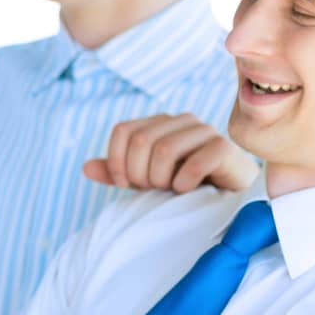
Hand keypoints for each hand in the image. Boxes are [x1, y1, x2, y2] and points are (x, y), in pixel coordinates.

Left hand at [83, 114, 257, 192]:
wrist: (229, 194)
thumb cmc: (183, 184)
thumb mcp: (145, 179)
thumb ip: (117, 172)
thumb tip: (85, 168)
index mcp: (159, 122)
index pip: (123, 130)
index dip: (116, 160)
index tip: (125, 184)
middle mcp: (181, 120)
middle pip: (141, 140)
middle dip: (139, 173)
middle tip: (152, 189)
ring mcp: (204, 130)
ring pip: (164, 149)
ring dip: (160, 178)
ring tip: (170, 189)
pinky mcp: (224, 147)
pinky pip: (194, 163)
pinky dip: (184, 183)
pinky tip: (188, 190)